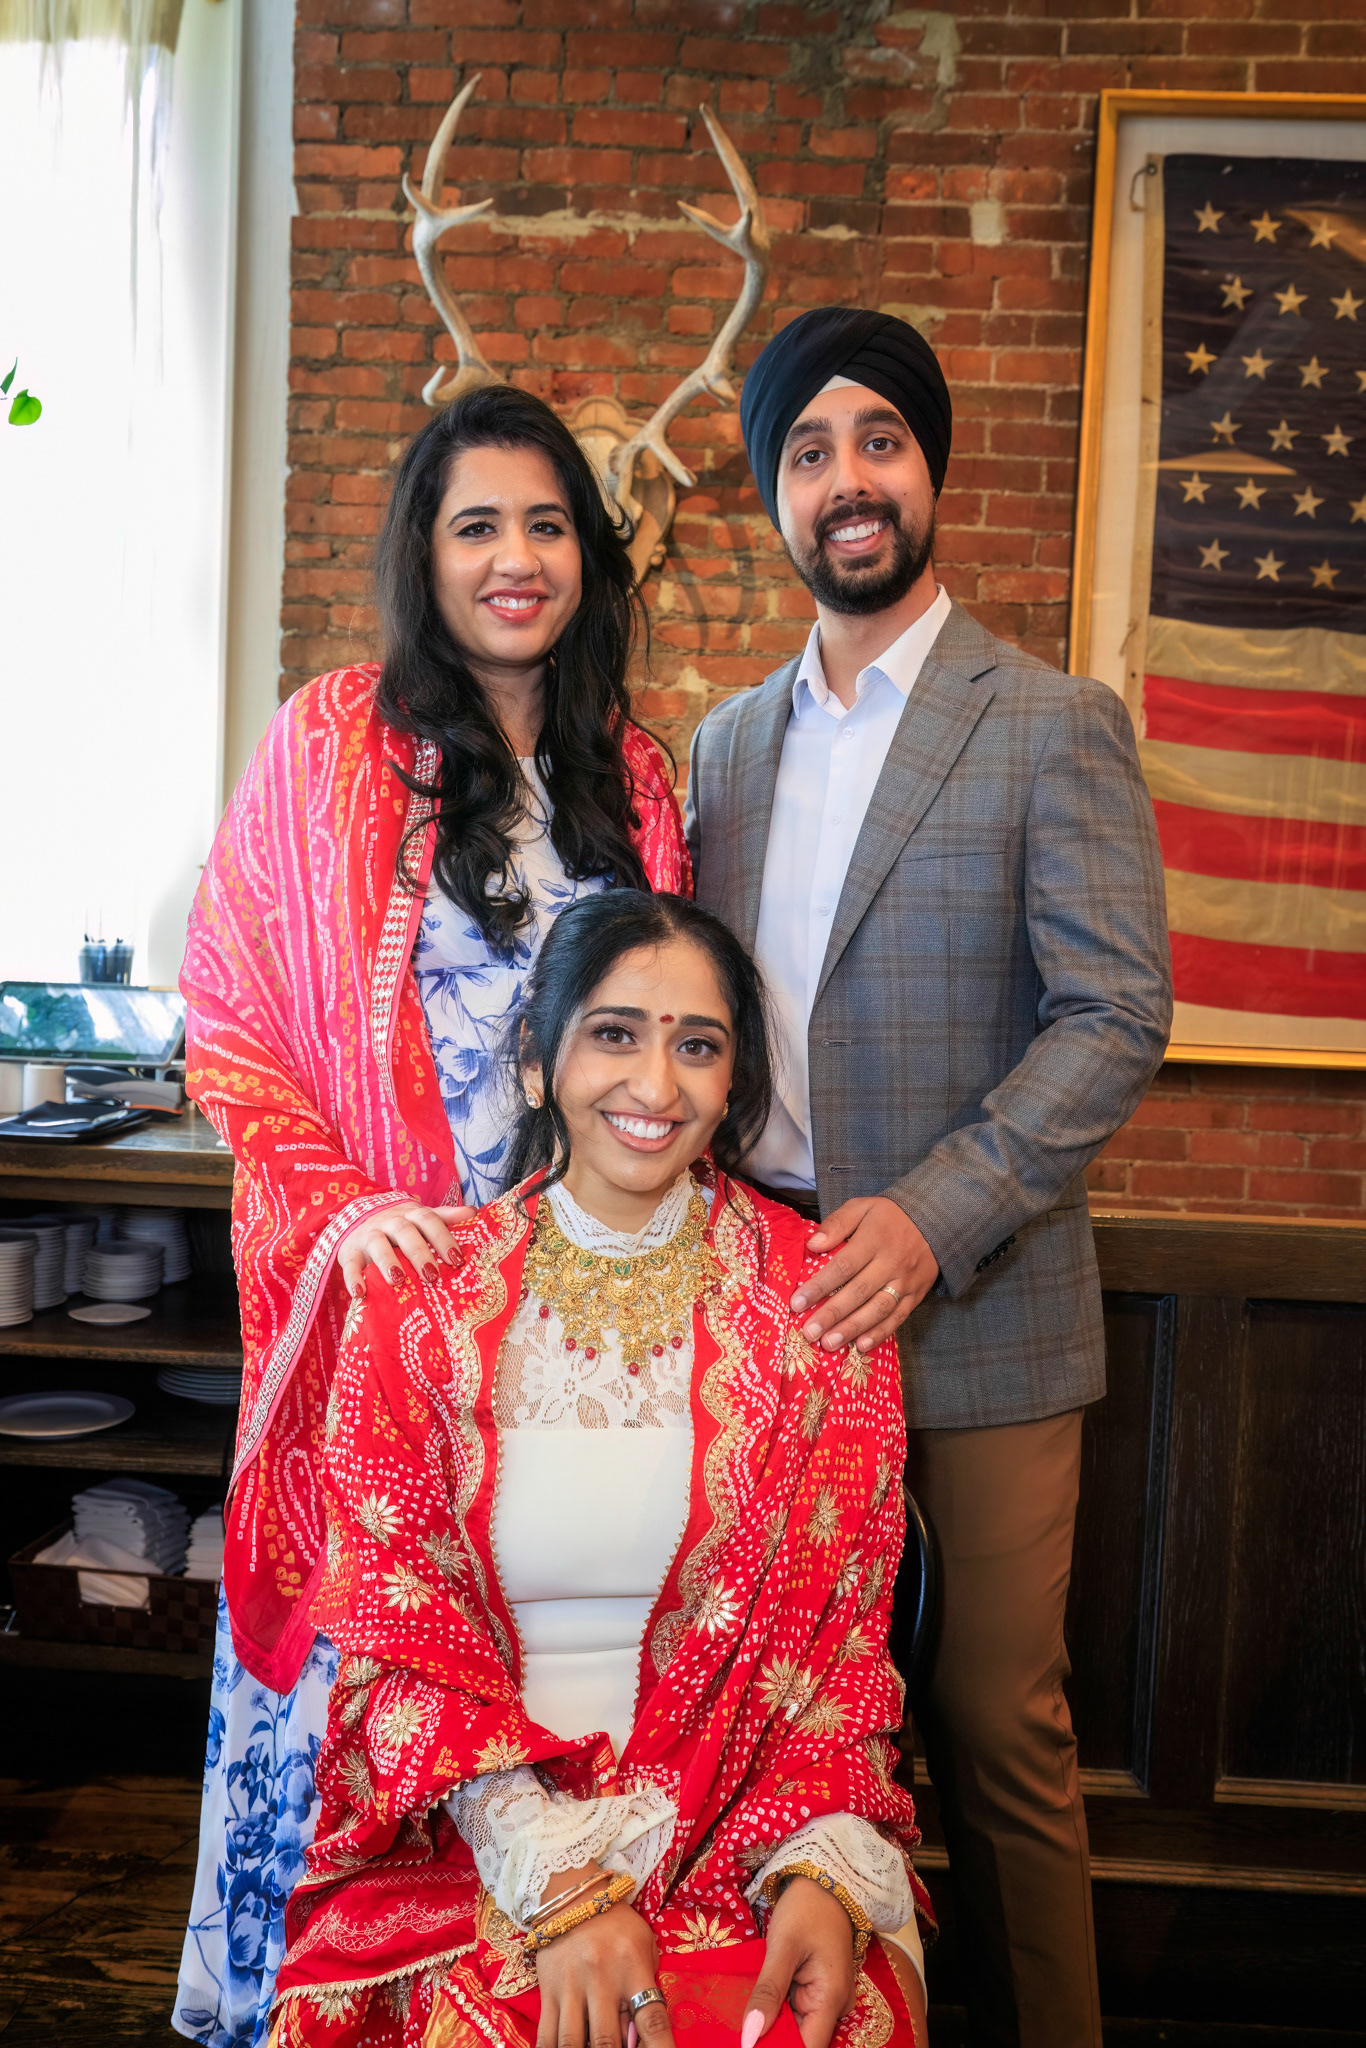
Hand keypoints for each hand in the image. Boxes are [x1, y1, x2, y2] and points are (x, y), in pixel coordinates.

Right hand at [337, 1203, 473, 1294]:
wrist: (356, 1216)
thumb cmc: (400, 1225)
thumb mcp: (420, 1218)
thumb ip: (445, 1216)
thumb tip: (474, 1212)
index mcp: (411, 1214)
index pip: (429, 1220)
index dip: (443, 1237)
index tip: (457, 1259)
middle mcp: (389, 1222)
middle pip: (404, 1232)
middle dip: (419, 1252)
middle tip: (432, 1275)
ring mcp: (368, 1236)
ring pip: (377, 1245)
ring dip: (387, 1262)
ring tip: (398, 1280)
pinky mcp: (349, 1252)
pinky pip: (349, 1264)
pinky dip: (353, 1278)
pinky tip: (360, 1293)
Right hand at [534, 1879, 671, 2047]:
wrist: (572, 1897)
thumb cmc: (616, 1923)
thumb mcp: (643, 1943)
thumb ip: (648, 1984)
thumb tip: (644, 2035)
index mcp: (633, 1966)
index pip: (652, 2019)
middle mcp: (601, 1978)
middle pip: (606, 2041)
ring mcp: (571, 1986)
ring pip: (572, 2043)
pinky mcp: (547, 1991)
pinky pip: (546, 2035)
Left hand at [743, 1877, 857, 2047]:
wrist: (824, 1881)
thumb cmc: (806, 1909)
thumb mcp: (783, 1947)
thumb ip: (768, 1992)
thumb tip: (750, 2036)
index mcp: (831, 1999)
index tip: (748, 2043)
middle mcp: (833, 2006)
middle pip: (800, 2039)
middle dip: (770, 2035)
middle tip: (739, 2027)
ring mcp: (825, 1998)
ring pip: (795, 2026)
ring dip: (770, 2022)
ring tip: (743, 2015)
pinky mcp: (816, 1989)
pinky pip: (794, 2009)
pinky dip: (775, 2008)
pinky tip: (755, 2003)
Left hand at [790, 1197, 937, 1354]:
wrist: (934, 1221)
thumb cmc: (888, 1217)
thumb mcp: (862, 1207)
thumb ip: (837, 1224)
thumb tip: (813, 1245)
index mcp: (874, 1239)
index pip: (843, 1266)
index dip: (819, 1286)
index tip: (796, 1303)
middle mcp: (891, 1263)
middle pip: (858, 1292)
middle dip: (832, 1314)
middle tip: (809, 1332)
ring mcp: (905, 1282)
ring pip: (878, 1309)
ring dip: (853, 1328)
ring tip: (829, 1343)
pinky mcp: (916, 1295)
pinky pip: (898, 1317)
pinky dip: (880, 1333)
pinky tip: (861, 1345)